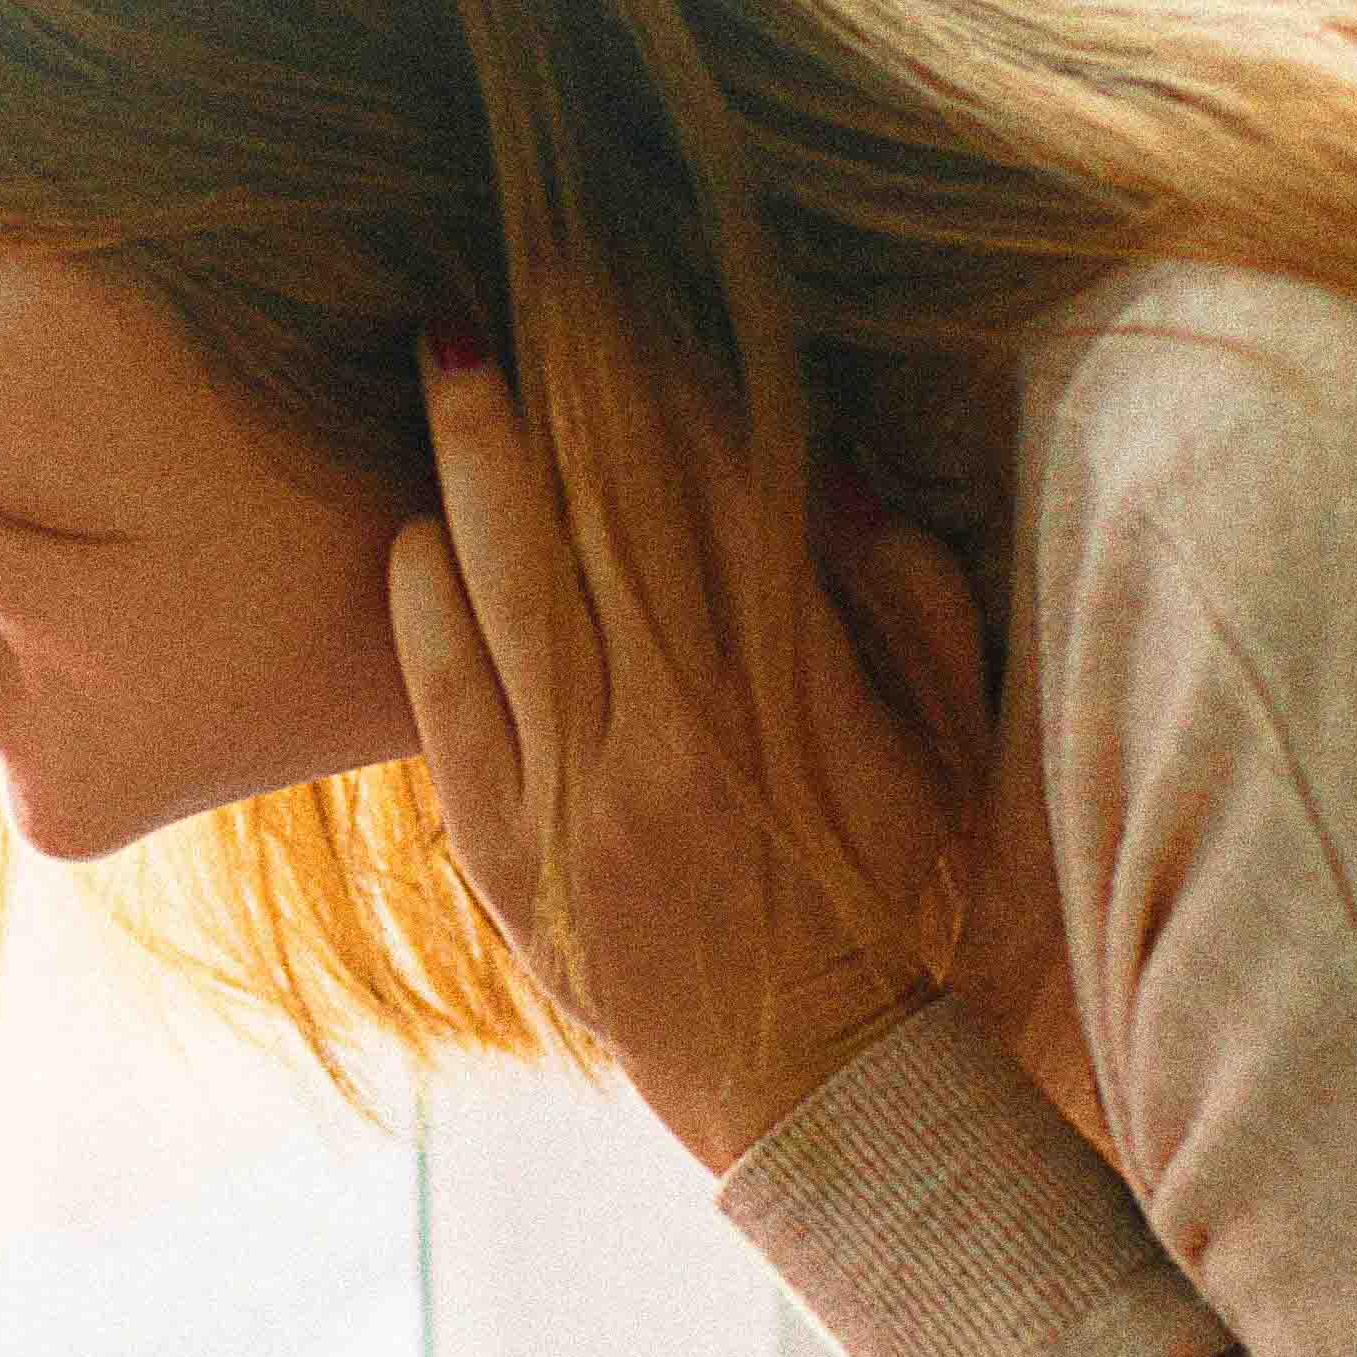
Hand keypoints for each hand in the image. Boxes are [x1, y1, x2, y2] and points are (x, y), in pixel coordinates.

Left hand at [393, 327, 995, 1178]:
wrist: (824, 1096)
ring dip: (476, 461)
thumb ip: (903, 608)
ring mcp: (579, 799)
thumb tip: (826, 467)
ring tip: (446, 349)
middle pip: (602, 514)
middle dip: (562, 379)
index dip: (669, 376)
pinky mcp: (511, 859)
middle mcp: (674, 737)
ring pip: (513, 590)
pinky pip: (451, 710)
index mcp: (788, 701)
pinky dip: (428, 613)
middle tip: (519, 261)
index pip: (715, 494)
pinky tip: (414, 527)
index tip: (632, 282)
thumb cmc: (899, 909)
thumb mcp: (941, 756)